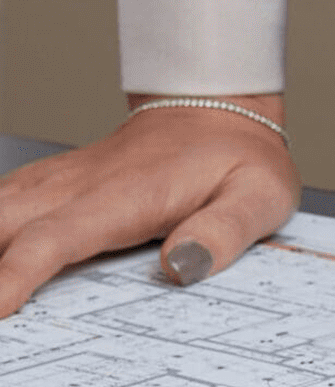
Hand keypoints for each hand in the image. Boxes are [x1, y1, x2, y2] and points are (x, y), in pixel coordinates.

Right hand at [0, 94, 297, 317]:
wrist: (218, 111)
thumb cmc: (238, 158)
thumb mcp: (257, 196)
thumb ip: (224, 232)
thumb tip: (184, 264)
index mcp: (123, 198)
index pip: (54, 239)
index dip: (16, 275)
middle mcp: (78, 188)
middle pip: (2, 226)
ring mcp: (60, 183)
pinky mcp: (54, 185)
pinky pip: (0, 204)